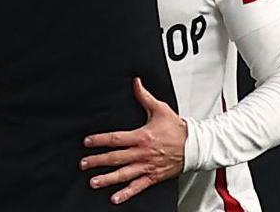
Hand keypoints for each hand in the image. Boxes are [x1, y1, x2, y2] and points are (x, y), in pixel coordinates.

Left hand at [80, 77, 185, 204]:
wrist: (195, 146)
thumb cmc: (177, 129)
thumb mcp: (160, 109)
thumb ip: (144, 96)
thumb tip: (135, 82)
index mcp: (142, 136)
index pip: (116, 139)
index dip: (100, 140)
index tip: (87, 142)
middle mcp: (142, 153)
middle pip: (116, 158)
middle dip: (97, 161)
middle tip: (84, 164)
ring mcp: (147, 166)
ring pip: (124, 174)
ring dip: (107, 179)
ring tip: (94, 182)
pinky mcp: (153, 177)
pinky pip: (138, 186)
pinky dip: (126, 193)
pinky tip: (115, 198)